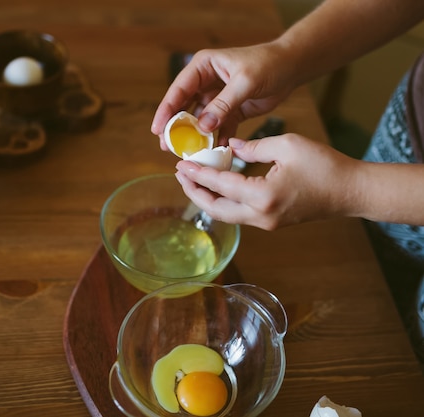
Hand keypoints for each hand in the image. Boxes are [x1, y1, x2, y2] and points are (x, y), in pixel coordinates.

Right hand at [151, 44, 293, 145]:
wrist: (292, 67)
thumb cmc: (269, 64)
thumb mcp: (245, 82)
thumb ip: (223, 105)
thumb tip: (202, 126)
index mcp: (204, 67)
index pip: (179, 90)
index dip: (166, 110)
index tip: (157, 129)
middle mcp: (206, 81)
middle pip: (183, 107)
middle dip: (175, 128)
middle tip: (167, 147)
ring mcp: (216, 97)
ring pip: (199, 120)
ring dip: (194, 137)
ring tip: (186, 153)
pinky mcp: (229, 110)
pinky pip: (218, 128)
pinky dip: (215, 139)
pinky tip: (213, 152)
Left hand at [174, 135, 359, 229]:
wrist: (351, 191)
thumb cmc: (324, 165)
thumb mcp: (287, 145)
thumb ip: (254, 146)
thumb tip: (231, 146)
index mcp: (262, 196)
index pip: (220, 185)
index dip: (198, 174)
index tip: (181, 164)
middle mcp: (260, 215)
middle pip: (215, 209)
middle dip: (195, 191)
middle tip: (181, 174)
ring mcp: (266, 223)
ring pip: (225, 214)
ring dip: (208, 197)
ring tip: (194, 180)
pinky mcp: (271, 222)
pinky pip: (239, 213)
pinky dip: (224, 200)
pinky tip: (219, 185)